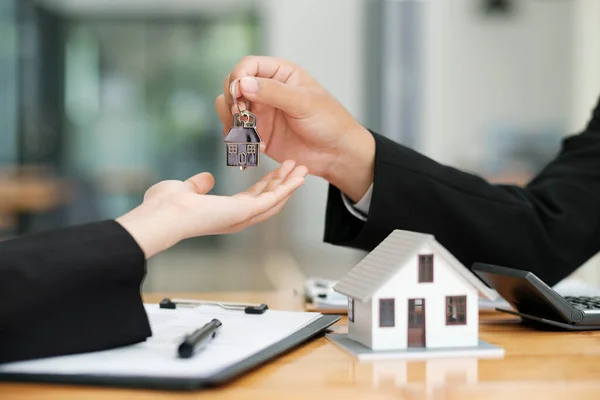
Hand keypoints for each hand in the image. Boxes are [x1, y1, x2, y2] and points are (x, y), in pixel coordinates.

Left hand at [116, 160, 306, 257]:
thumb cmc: (164, 207)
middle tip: (298, 168)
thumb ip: (198, 185)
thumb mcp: (185, 188)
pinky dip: (287, 188)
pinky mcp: (245, 211)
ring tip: (303, 169)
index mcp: (224, 213)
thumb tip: (207, 178)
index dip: (267, 185)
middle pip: (268, 200)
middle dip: (284, 184)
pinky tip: (298, 177)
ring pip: (275, 201)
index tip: (278, 171)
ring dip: (290, 185)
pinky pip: (272, 199)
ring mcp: (242, 217)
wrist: (161, 215)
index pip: (252, 199)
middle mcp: (236, 218)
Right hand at [215, 56, 374, 202]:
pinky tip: (258, 146)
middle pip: (233, 86)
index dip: (238, 77)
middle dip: (232, 100)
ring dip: (231, 120)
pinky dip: (239, 139)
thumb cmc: (329, 122)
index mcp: (280, 74)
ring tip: (245, 132)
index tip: (238, 93)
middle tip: (240, 115)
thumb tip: (243, 84)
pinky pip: (237, 132)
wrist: (336, 154)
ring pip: (229, 108)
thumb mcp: (304, 102)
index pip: (248, 66)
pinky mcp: (259, 133)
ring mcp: (261, 112)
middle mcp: (267, 90)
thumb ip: (273, 92)